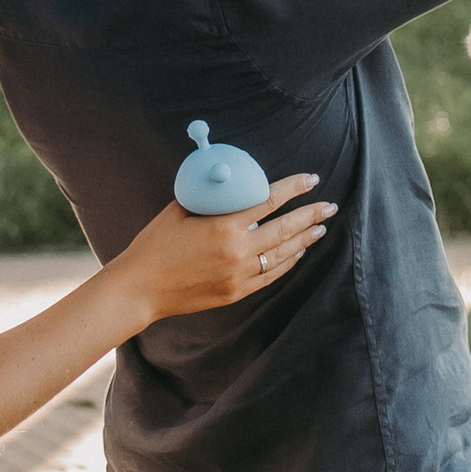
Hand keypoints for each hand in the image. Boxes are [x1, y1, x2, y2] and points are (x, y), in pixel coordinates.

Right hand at [114, 171, 333, 322]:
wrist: (141, 289)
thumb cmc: (154, 245)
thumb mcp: (178, 211)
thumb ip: (207, 197)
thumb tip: (226, 180)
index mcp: (224, 226)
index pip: (269, 200)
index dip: (293, 188)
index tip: (311, 179)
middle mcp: (238, 251)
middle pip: (285, 229)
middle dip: (311, 215)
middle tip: (329, 206)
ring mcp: (239, 275)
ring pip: (283, 254)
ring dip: (304, 240)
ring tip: (321, 228)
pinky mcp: (236, 292)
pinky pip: (271, 275)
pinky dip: (287, 263)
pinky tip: (298, 253)